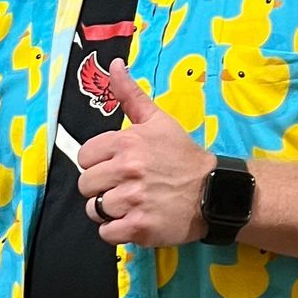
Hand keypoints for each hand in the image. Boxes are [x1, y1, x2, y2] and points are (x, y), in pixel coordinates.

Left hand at [78, 62, 210, 247]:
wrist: (214, 192)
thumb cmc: (182, 157)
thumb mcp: (158, 121)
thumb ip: (130, 94)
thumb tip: (114, 64)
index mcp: (127, 143)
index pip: (84, 157)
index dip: (98, 164)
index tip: (116, 166)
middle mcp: (128, 170)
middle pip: (86, 185)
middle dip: (102, 188)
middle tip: (125, 187)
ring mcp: (134, 200)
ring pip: (95, 210)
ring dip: (109, 211)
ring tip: (132, 204)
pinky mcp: (140, 227)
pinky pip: (106, 233)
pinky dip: (117, 231)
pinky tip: (134, 220)